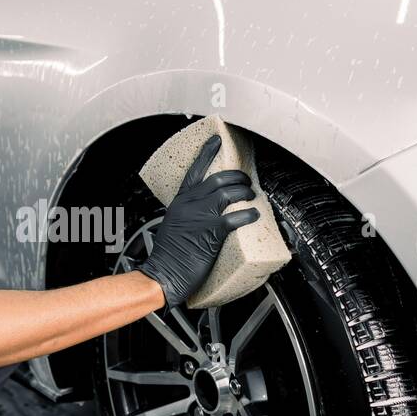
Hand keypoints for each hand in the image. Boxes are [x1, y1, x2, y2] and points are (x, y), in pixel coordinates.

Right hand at [138, 134, 259, 307]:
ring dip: (245, 192)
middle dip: (237, 177)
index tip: (216, 140)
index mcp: (179, 203)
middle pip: (218, 179)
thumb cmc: (168, 256)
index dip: (207, 154)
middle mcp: (189, 205)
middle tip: (246, 180)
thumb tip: (203, 213)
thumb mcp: (173, 227)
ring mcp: (200, 217)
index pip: (195, 171)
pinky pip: (236, 216)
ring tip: (252, 196)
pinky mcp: (211, 232)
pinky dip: (248, 213)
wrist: (162, 275)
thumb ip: (187, 215)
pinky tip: (253, 215)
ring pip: (229, 193)